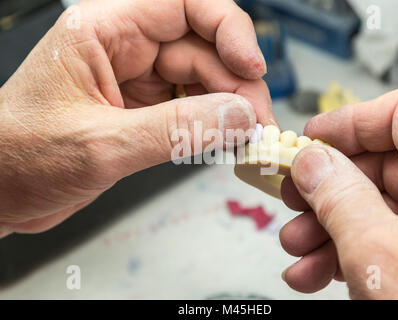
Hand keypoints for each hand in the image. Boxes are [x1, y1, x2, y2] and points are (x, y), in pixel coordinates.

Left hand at [0, 0, 273, 236]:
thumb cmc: (18, 158)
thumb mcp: (101, 145)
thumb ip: (175, 130)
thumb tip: (238, 117)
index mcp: (103, 30)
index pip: (183, 5)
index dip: (227, 29)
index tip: (251, 68)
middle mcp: (124, 49)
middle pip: (202, 48)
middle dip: (235, 84)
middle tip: (256, 123)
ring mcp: (136, 81)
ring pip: (202, 80)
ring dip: (229, 107)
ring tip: (245, 137)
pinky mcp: (142, 111)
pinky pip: (190, 107)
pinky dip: (213, 124)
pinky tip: (224, 141)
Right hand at [279, 85, 397, 298]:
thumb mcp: (381, 254)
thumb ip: (339, 197)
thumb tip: (310, 161)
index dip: (349, 122)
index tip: (307, 140)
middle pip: (379, 164)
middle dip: (325, 187)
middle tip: (289, 199)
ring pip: (375, 207)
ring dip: (326, 227)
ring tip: (296, 251)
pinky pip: (384, 239)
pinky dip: (346, 253)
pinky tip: (315, 273)